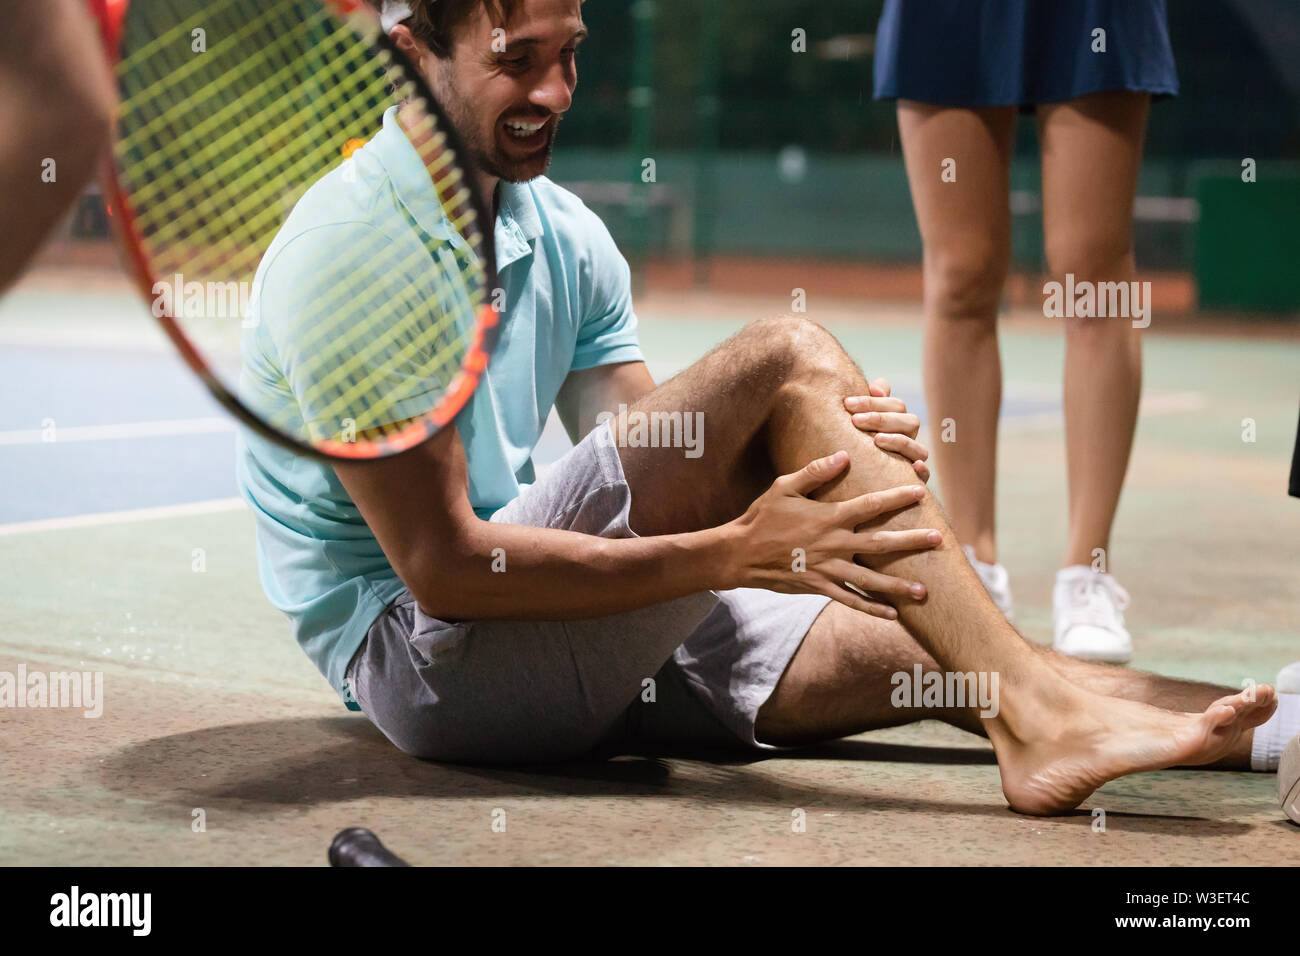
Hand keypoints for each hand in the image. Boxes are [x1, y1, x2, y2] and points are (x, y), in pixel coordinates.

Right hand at [721, 450, 939, 618]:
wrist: (739, 554)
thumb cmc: (762, 517)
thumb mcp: (783, 487)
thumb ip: (815, 472)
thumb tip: (843, 456)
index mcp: (828, 517)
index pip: (870, 506)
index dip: (896, 497)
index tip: (920, 491)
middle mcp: (833, 545)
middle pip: (880, 544)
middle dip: (911, 542)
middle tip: (938, 540)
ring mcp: (827, 569)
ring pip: (870, 580)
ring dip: (899, 586)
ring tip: (924, 591)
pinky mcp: (819, 587)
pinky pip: (850, 599)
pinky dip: (872, 608)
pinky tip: (893, 615)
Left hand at [844, 379, 929, 482]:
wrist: (850, 483)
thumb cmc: (852, 445)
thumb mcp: (855, 423)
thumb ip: (867, 402)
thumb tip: (876, 387)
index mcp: (899, 422)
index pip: (896, 405)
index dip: (873, 402)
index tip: (848, 404)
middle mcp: (909, 440)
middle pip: (910, 422)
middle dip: (882, 419)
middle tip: (856, 420)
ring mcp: (913, 460)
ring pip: (919, 448)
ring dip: (899, 441)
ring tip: (877, 440)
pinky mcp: (913, 483)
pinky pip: (924, 476)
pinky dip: (922, 471)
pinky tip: (914, 466)